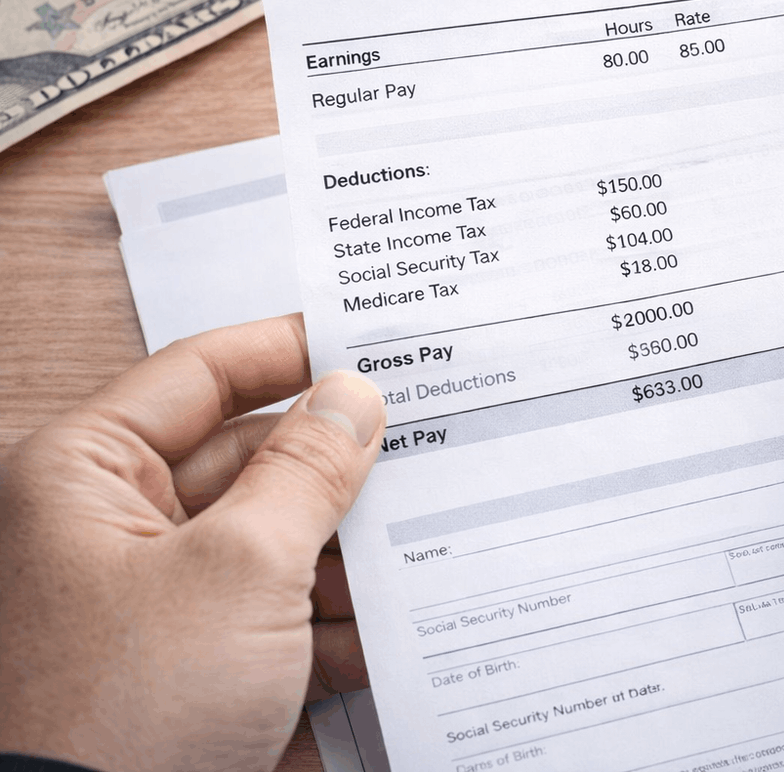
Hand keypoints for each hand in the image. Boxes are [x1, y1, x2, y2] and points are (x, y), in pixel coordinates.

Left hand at [0, 314, 385, 771]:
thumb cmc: (125, 712)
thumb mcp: (241, 569)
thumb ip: (307, 470)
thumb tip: (352, 397)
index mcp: (87, 476)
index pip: (201, 374)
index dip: (292, 351)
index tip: (374, 339)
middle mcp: (110, 528)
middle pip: (248, 463)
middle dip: (336, 474)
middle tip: (426, 454)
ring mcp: (148, 604)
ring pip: (272, 545)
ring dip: (343, 561)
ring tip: (416, 560)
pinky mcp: (184, 669)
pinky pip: (271, 619)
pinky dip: (327, 629)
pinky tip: (383, 638)